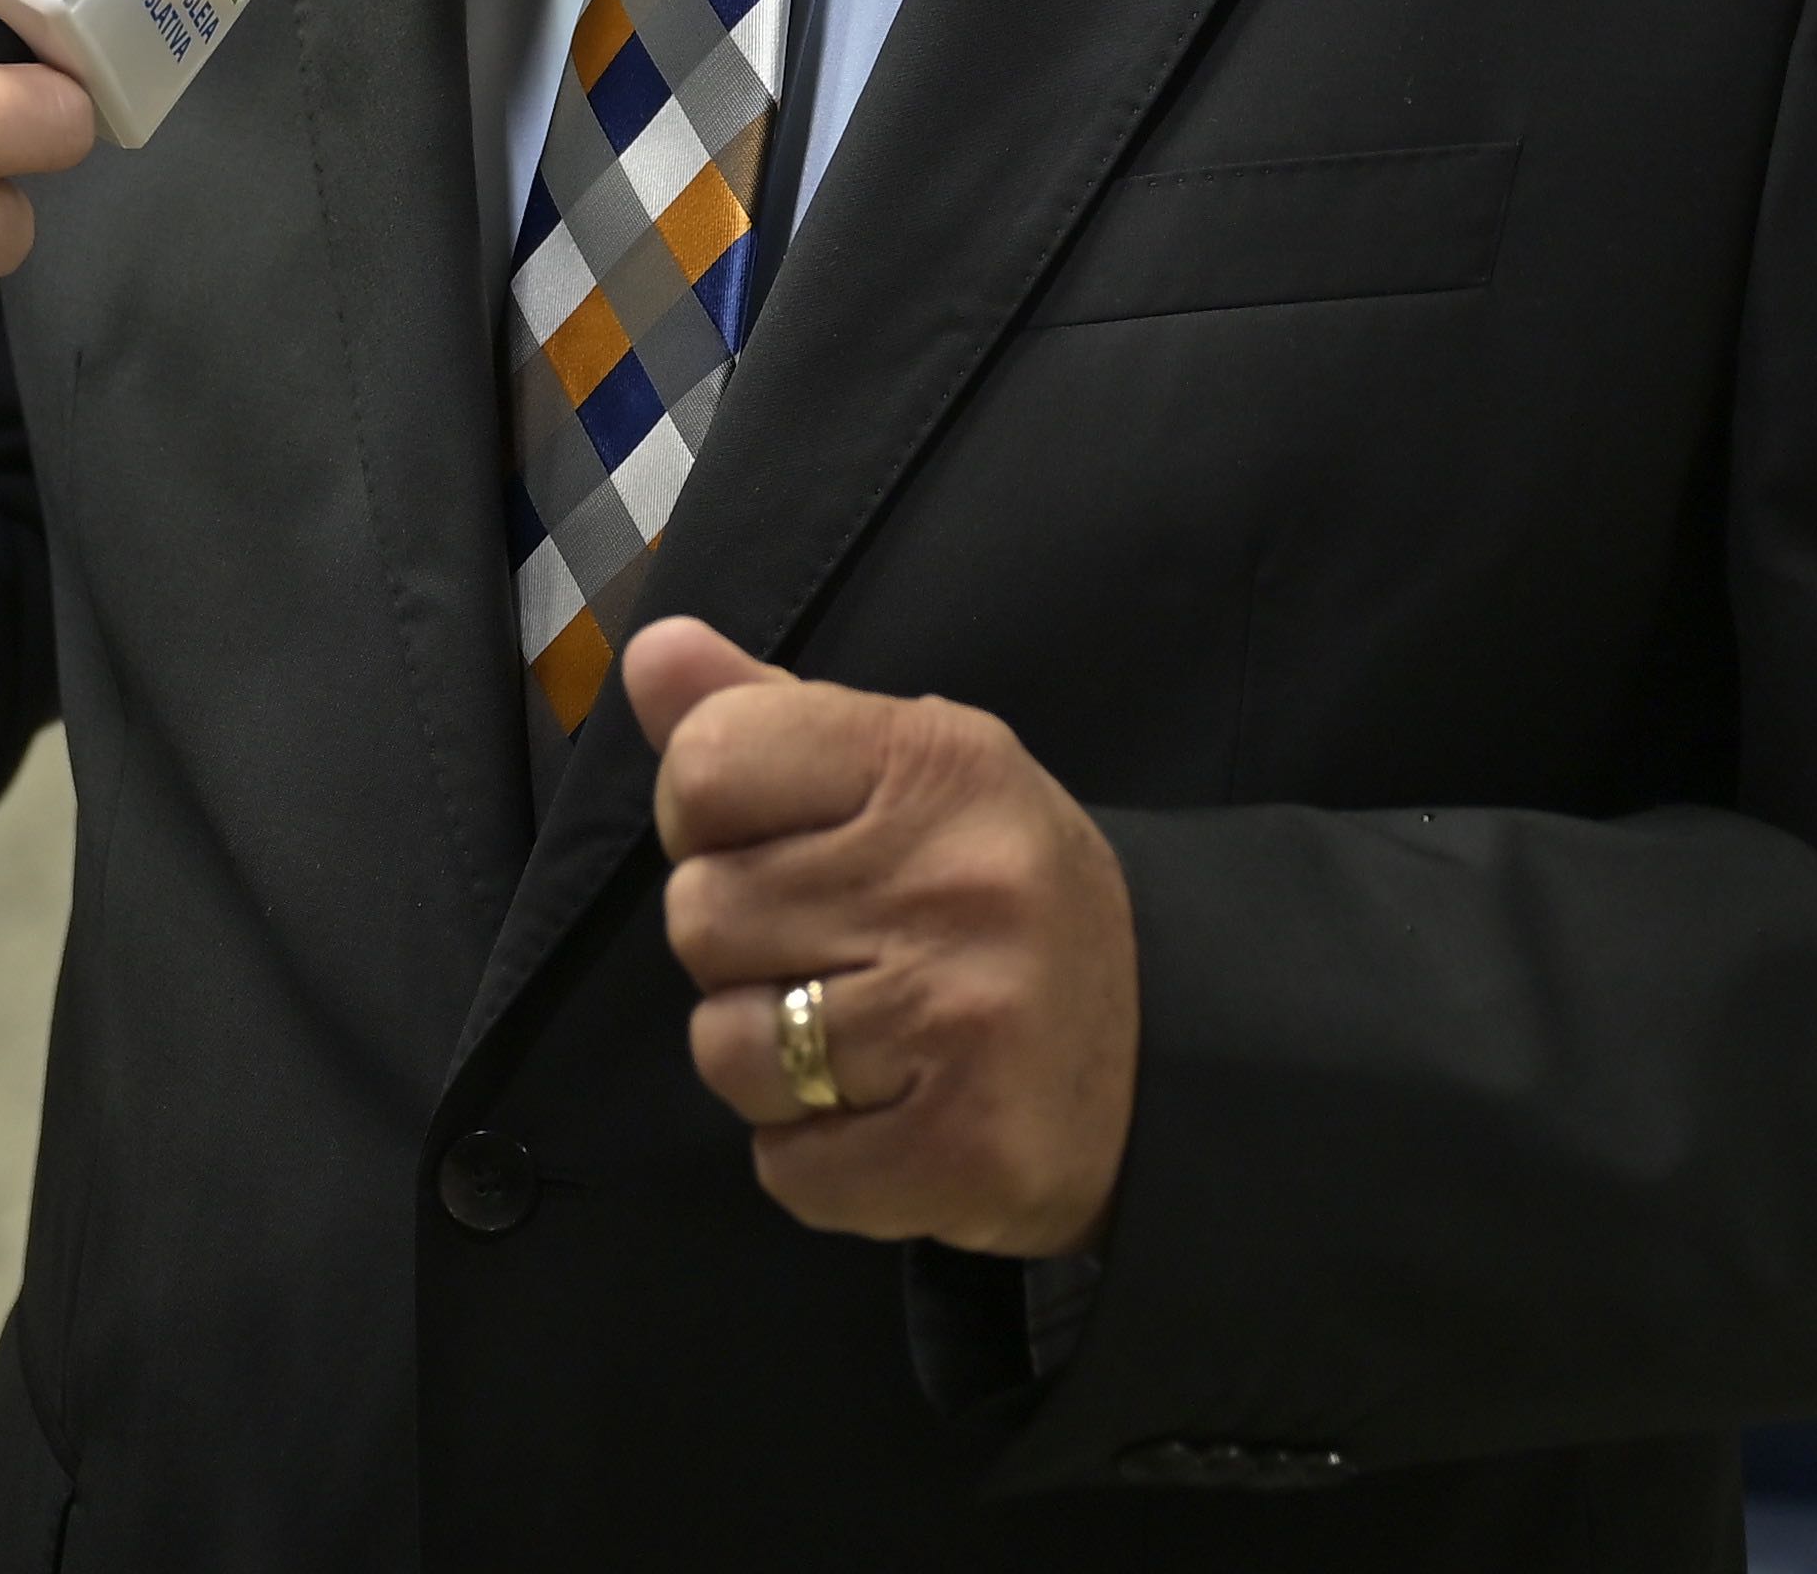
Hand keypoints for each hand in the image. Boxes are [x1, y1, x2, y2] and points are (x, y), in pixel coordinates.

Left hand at [632, 616, 1137, 1264]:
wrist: (1167, 1053)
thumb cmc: (996, 891)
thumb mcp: (907, 769)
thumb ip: (764, 711)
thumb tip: (649, 650)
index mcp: (936, 761)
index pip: (705, 763)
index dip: (706, 816)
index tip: (772, 844)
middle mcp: (955, 883)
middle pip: (700, 912)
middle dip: (739, 945)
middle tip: (836, 953)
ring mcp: (961, 1023)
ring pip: (724, 1047)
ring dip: (766, 1059)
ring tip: (858, 1038)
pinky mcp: (963, 1153)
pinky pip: (785, 1166)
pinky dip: (814, 1156)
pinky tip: (889, 1114)